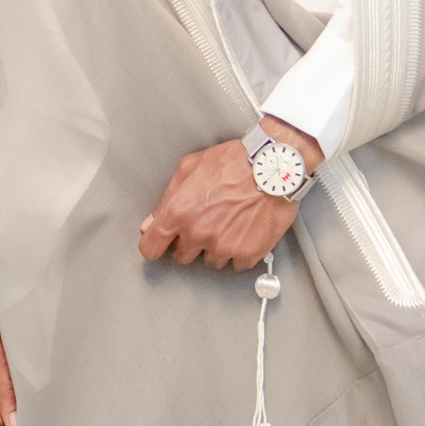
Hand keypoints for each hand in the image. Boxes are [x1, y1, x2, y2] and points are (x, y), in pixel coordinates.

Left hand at [138, 116, 322, 272]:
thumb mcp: (190, 168)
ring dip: (216, 248)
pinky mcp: (247, 252)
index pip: (150, 247)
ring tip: (229, 225)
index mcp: (178, 213)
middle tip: (204, 225)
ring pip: (211, 261)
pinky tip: (244, 232)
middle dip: (189, 244)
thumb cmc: (234, 161)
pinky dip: (240, 252)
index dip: (155, 246)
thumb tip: (151, 221)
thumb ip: (167, 198)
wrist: (273, 166)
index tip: (161, 245)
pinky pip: (237, 264)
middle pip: (182, 257)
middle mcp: (198, 233)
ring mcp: (223, 246)